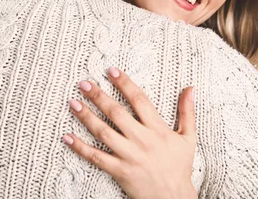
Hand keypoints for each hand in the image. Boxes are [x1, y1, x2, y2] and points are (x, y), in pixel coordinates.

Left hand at [64, 67, 196, 198]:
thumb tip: (190, 89)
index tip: (112, 71)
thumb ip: (187, 112)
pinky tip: (67, 136)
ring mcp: (129, 156)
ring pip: (104, 132)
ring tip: (73, 103)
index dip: (125, 83)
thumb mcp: (188, 138)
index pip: (139, 100)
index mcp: (157, 129)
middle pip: (117, 113)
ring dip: (86, 117)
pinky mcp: (119, 171)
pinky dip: (80, 147)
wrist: (173, 198)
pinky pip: (96, 157)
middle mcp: (142, 140)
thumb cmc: (180, 167)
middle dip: (99, 96)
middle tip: (84, 83)